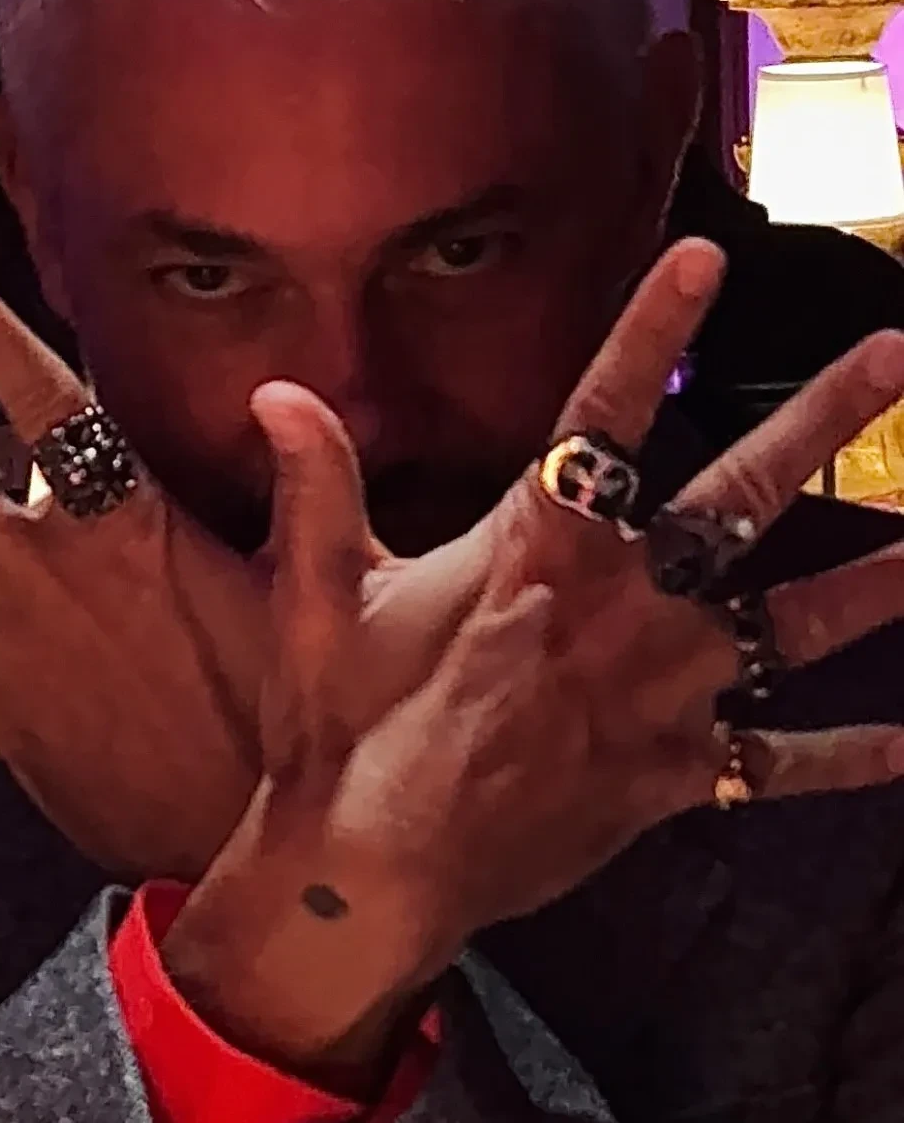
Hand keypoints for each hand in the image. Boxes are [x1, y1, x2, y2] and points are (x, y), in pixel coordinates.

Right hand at [164, 240, 903, 1086]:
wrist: (376, 870)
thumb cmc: (346, 727)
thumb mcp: (320, 598)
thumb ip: (320, 486)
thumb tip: (280, 389)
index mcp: (540, 548)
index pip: (604, 413)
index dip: (651, 327)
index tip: (707, 252)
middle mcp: (625, 606)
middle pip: (741, 496)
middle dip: (821, 420)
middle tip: (892, 357)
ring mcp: (664, 694)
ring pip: (793, 624)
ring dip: (872, 579)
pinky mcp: (675, 774)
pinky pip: (780, 763)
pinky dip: (850, 757)